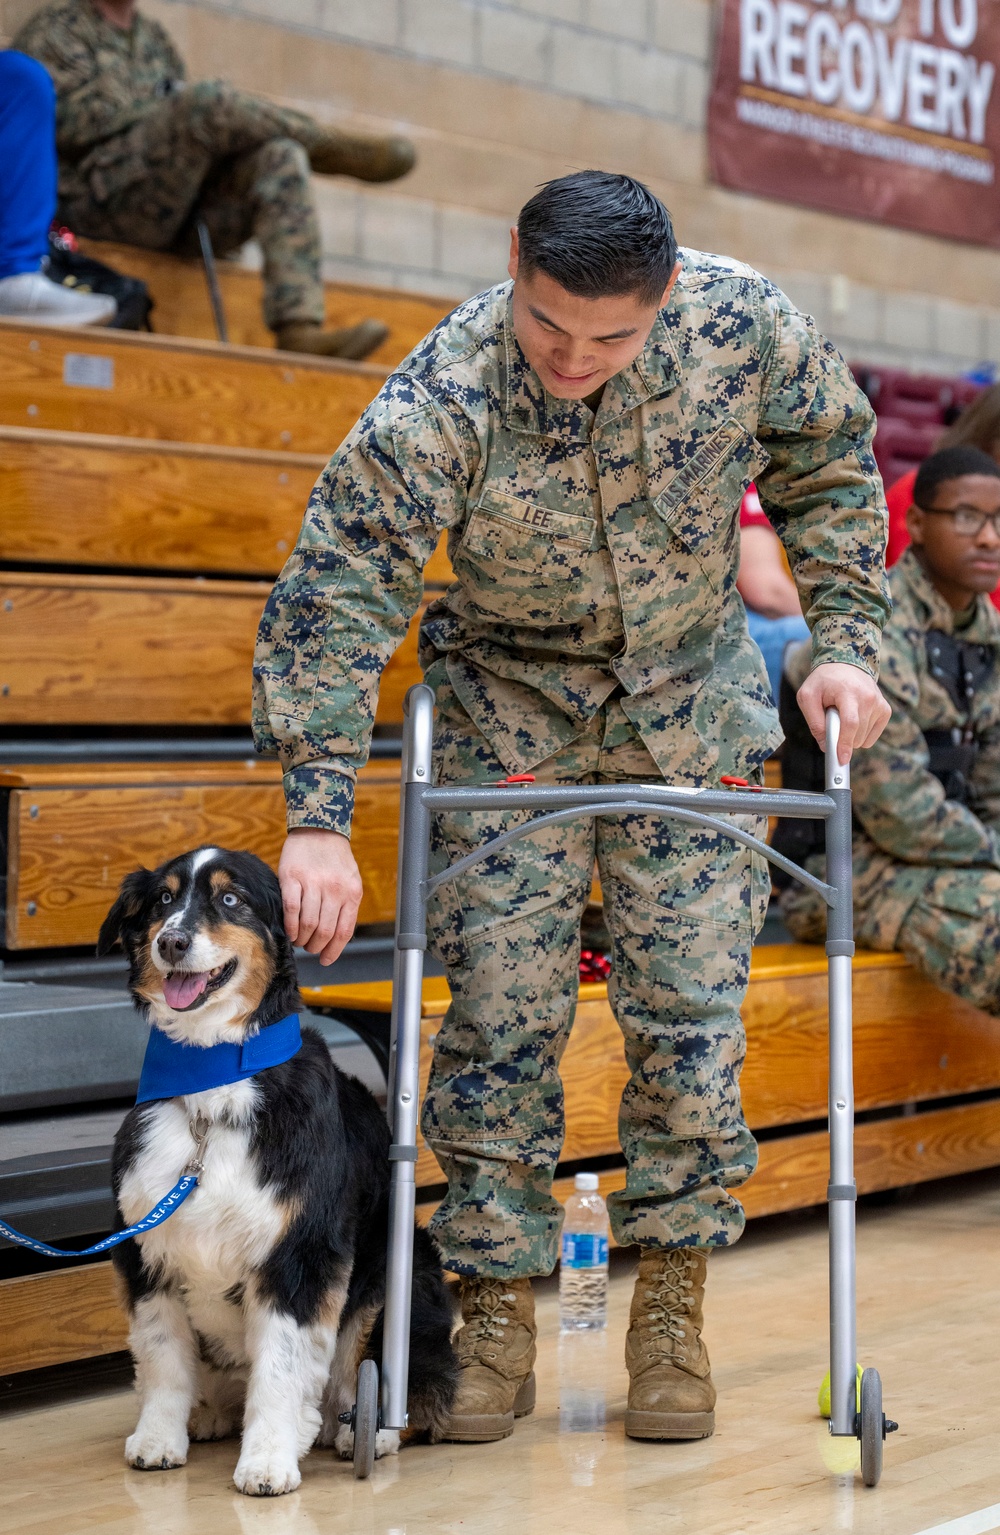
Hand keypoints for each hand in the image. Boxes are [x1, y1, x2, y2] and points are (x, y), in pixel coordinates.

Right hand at [278, 829, 362, 965]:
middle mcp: (334, 889)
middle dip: (316, 946)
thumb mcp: (350, 881)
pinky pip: (291, 909)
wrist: (319, 829)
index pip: (344, 931)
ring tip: (299, 940)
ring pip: (308, 923)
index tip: (326, 959)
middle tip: (310, 948)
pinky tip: (289, 931)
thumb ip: (346, 906)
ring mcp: (313, 883)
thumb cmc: (335, 858)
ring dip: (302, 938)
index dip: (333, 951)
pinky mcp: (292, 877)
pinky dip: (290, 925)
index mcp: (352, 892)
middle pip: (325, 931)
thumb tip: (337, 937)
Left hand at [796, 662, 890, 763]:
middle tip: (831, 723)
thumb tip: (825, 746)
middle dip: (841, 739)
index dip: (845, 743)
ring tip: (842, 715)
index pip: (850, 723)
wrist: (846, 664)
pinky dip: (860, 735)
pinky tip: (853, 720)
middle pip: (857, 735)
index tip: (842, 759)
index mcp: (848, 692)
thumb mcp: (807, 697)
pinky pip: (872, 736)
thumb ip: (814, 722)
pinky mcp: (885, 710)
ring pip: (864, 739)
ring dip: (850, 736)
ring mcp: (879, 704)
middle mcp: (868, 698)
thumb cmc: (823, 681)